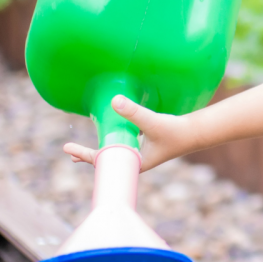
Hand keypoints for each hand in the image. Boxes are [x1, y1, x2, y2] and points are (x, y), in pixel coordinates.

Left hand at [62, 96, 191, 171]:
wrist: (195, 134)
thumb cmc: (175, 131)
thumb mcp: (152, 121)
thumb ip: (133, 111)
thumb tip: (113, 100)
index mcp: (133, 162)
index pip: (103, 161)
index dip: (84, 155)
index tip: (68, 150)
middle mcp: (135, 160)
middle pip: (106, 160)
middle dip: (89, 156)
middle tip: (70, 153)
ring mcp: (141, 153)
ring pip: (115, 152)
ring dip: (101, 149)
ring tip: (85, 149)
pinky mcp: (146, 145)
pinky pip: (124, 144)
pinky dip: (113, 140)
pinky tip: (111, 135)